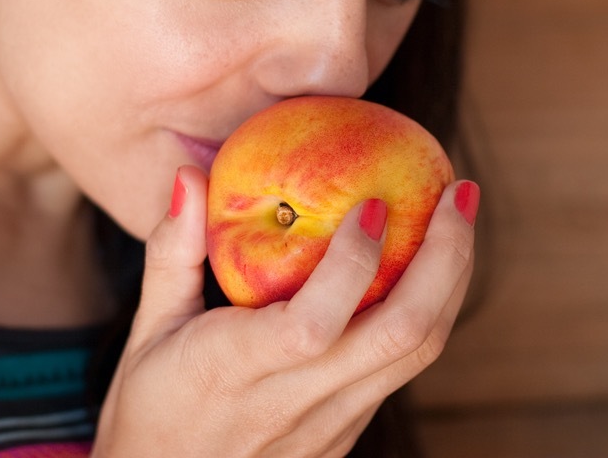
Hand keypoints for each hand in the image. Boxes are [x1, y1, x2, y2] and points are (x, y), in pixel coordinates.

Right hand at [92, 165, 477, 456]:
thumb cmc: (151, 409)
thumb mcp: (148, 332)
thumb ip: (171, 254)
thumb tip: (189, 176)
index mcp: (234, 370)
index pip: (313, 324)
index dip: (354, 263)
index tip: (374, 201)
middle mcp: (294, 403)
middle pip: (400, 335)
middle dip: (444, 257)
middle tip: (459, 191)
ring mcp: (332, 425)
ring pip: (418, 354)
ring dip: (451, 280)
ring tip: (459, 214)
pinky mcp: (349, 432)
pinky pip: (403, 368)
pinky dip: (430, 311)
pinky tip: (430, 265)